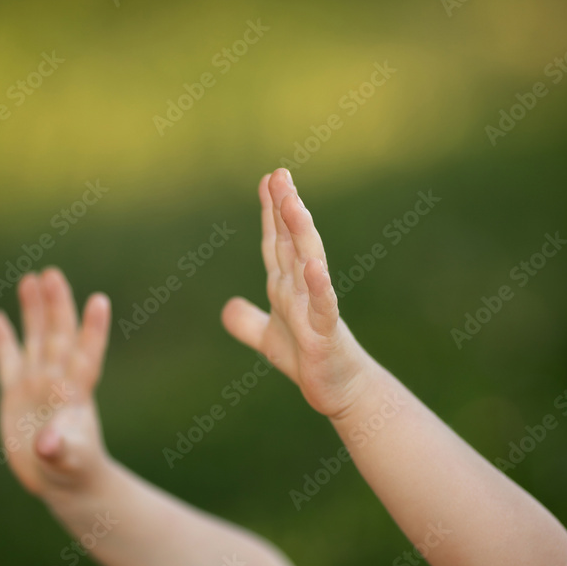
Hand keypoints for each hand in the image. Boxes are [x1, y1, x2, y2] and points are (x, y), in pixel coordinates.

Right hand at [0, 268, 111, 497]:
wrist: (62, 479)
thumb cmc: (74, 470)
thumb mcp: (69, 462)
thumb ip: (60, 449)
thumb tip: (49, 443)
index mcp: (76, 394)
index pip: (88, 354)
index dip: (93, 329)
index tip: (100, 301)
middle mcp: (57, 381)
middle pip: (59, 336)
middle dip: (56, 305)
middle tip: (51, 274)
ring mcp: (37, 384)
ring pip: (35, 339)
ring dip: (34, 310)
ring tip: (31, 278)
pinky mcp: (16, 394)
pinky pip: (8, 361)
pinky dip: (3, 341)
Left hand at [221, 169, 376, 419]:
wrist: (340, 391)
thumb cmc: (309, 360)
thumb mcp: (268, 340)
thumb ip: (248, 322)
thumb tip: (227, 309)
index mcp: (286, 286)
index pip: (275, 242)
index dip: (270, 211)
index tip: (268, 178)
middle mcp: (301, 289)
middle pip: (291, 242)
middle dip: (285, 208)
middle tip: (281, 174)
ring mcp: (315, 307)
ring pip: (307, 263)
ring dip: (300, 233)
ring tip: (294, 203)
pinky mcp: (325, 332)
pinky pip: (322, 306)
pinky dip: (318, 286)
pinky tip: (314, 265)